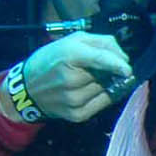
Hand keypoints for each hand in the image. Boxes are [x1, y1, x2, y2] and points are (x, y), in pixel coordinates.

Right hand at [15, 31, 134, 122]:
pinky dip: (104, 95)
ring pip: (107, 88)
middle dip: (110, 69)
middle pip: (106, 74)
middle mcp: (72, 80)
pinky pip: (103, 103)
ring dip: (106, 83)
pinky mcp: (78, 115)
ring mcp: (75, 100)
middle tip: (96, 66)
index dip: (116, 64)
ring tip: (89, 79)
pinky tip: (92, 90)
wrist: (27, 90)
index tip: (128, 68)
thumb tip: (123, 56)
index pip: (99, 59)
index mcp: (69, 56)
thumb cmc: (50, 60)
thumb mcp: (71, 41)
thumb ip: (100, 42)